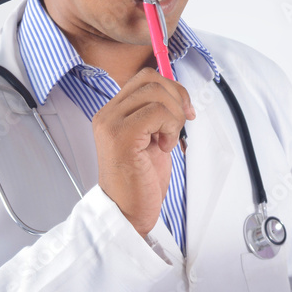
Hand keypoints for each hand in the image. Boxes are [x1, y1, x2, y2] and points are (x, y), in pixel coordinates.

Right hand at [93, 68, 194, 236]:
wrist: (126, 213)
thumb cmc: (140, 181)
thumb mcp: (150, 140)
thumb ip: (156, 116)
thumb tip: (178, 95)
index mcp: (112, 113)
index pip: (144, 78)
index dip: (171, 88)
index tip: (184, 111)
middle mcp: (107, 114)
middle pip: (150, 79)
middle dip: (177, 98)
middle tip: (181, 125)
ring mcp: (112, 124)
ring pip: (156, 93)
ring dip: (174, 116)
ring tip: (168, 139)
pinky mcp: (122, 137)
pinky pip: (157, 112)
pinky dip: (170, 127)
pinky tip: (164, 147)